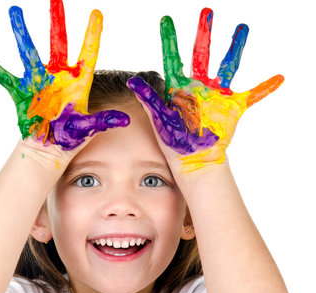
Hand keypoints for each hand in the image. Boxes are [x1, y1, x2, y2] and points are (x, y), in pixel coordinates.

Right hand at [0, 0, 128, 151]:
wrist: (50, 149)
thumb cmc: (70, 137)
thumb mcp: (88, 127)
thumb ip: (104, 121)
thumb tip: (125, 121)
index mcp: (78, 83)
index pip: (88, 54)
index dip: (92, 34)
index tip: (97, 13)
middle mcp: (59, 77)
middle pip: (58, 44)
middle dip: (58, 21)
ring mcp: (39, 83)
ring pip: (29, 53)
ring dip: (22, 33)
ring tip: (15, 11)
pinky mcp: (23, 92)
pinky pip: (5, 77)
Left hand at [128, 8, 282, 171]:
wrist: (193, 158)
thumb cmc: (174, 141)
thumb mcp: (160, 120)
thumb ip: (149, 100)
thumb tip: (132, 81)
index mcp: (179, 88)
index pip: (173, 58)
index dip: (169, 40)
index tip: (165, 20)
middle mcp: (198, 87)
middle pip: (201, 54)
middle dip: (203, 33)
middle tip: (206, 12)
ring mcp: (216, 96)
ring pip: (227, 66)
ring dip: (235, 47)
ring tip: (242, 27)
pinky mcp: (232, 107)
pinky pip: (252, 95)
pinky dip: (265, 89)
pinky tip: (278, 78)